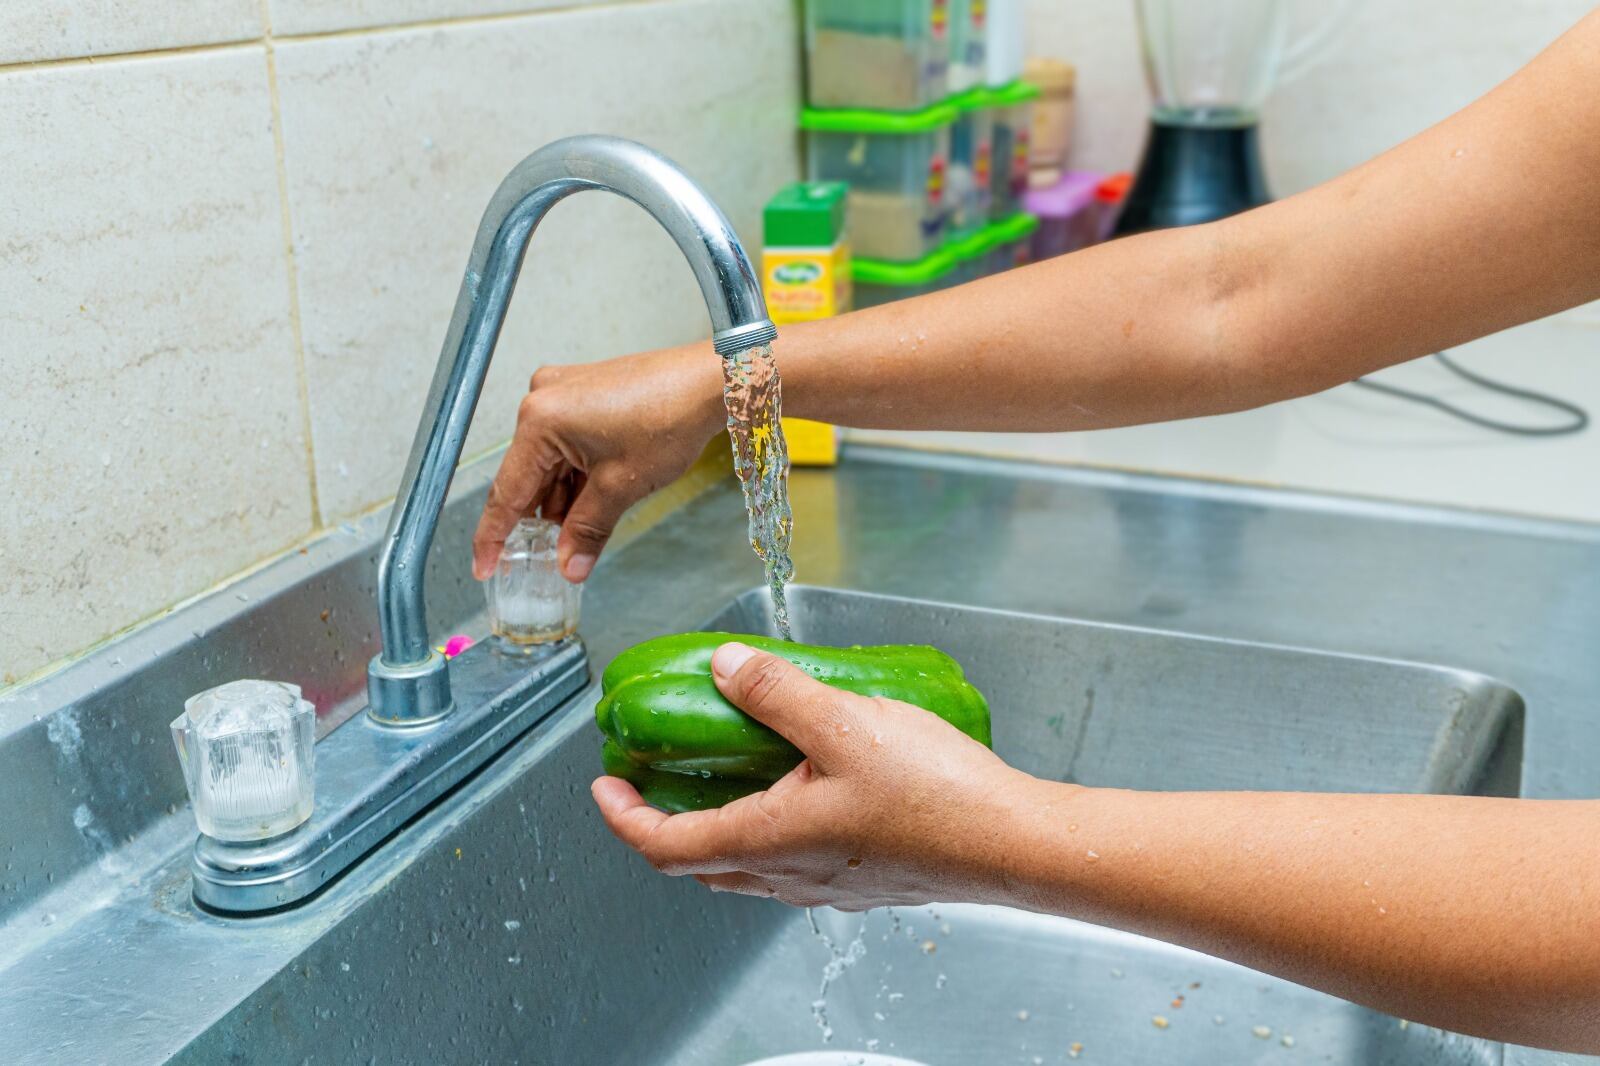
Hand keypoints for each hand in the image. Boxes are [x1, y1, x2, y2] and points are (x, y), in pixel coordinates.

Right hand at [472, 342, 724, 582]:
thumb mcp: (621, 487)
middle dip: (541, 519)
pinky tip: (590, 504)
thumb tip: (569, 565)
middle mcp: (542, 400)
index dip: (495, 536)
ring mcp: (563, 393)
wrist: (709, 382)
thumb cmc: (669, 417)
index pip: (507, 491)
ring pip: (550, 463)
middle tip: (545, 558)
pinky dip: (576, 476)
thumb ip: (587, 530)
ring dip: (562, 500)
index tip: (486, 565)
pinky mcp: (583, 392)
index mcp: (540, 420)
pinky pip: (566, 445)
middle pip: (528, 476)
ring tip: (579, 533)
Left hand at [591, 642, 1035, 909]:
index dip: (622, 815)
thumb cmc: (936, 795)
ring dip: (717, 824)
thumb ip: (776, 690)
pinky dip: (768, 827)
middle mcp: (789, 876)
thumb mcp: (844, 723)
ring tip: (724, 769)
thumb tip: (720, 666)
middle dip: (663, 820)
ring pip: (745, 866)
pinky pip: (792, 861)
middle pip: (699, 862)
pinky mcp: (864, 879)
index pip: (664, 845)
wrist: (1015, 845)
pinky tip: (802, 783)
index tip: (605, 781)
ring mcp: (827, 885)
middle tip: (654, 774)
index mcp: (769, 842)